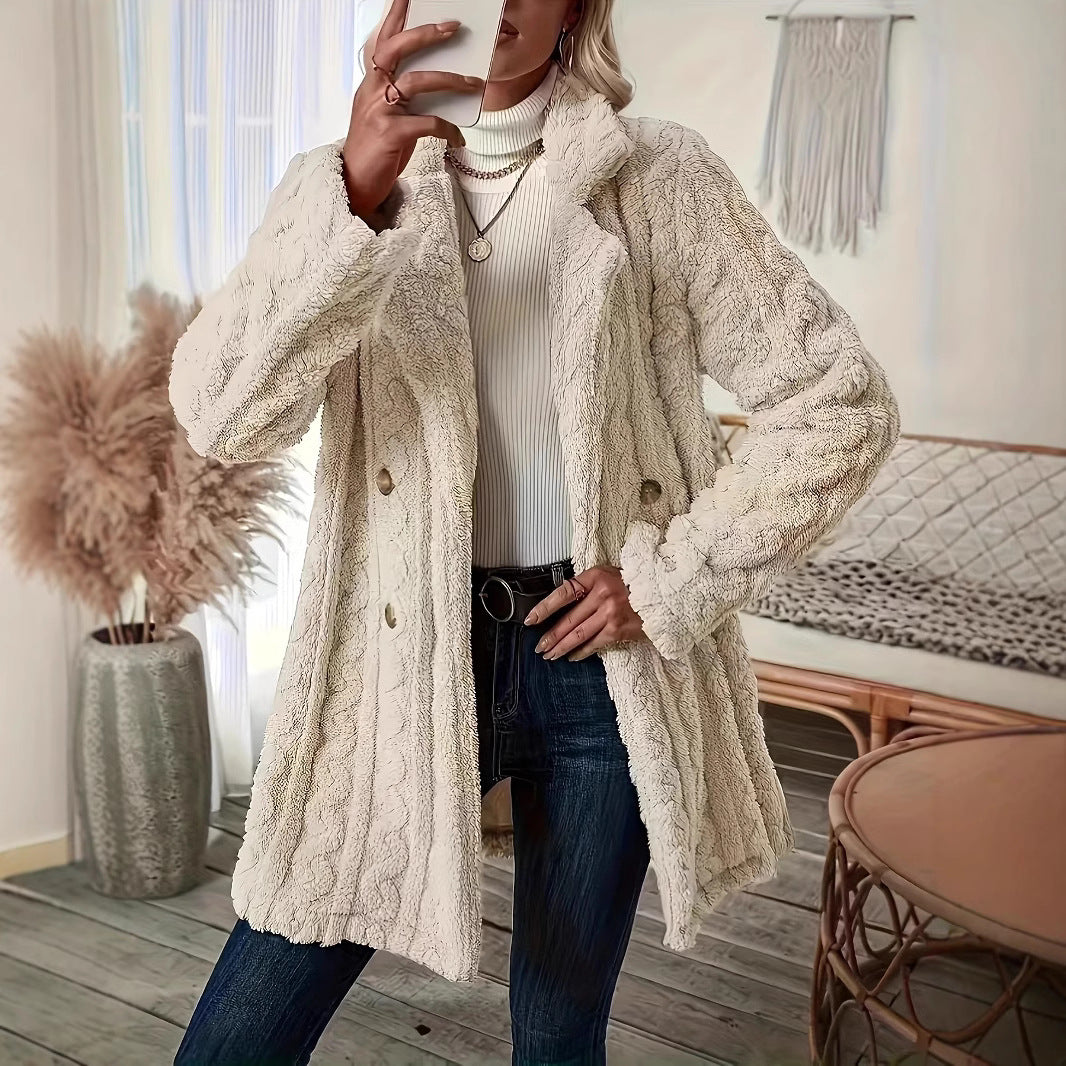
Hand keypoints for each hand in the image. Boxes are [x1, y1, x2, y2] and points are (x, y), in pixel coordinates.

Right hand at [342, 0, 483, 219]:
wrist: (355, 184)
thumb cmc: (375, 150)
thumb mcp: (386, 117)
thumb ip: (405, 97)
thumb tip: (441, 85)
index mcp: (372, 82)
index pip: (384, 39)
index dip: (396, 14)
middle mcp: (373, 90)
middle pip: (398, 48)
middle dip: (427, 34)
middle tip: (454, 27)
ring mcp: (380, 111)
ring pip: (419, 82)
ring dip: (451, 79)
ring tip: (475, 83)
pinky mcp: (391, 134)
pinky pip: (429, 124)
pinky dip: (448, 129)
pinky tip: (460, 137)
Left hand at [524, 565, 649, 661]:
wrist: (661, 594)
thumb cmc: (632, 584)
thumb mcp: (608, 574)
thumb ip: (587, 586)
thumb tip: (563, 603)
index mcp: (595, 577)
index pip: (563, 593)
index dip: (544, 608)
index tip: (531, 619)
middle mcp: (602, 594)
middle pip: (568, 619)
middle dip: (550, 636)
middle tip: (539, 646)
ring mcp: (610, 613)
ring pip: (578, 635)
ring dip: (561, 647)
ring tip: (550, 654)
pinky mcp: (618, 629)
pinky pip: (594, 643)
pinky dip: (581, 651)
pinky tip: (572, 656)